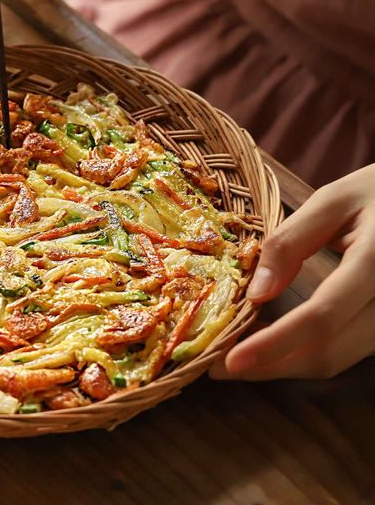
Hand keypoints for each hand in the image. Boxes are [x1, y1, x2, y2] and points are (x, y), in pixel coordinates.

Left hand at [213, 164, 374, 379]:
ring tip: (240, 355)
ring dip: (287, 363)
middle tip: (220, 368)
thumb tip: (257, 292)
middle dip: (272, 366)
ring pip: (340, 359)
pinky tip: (273, 343)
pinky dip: (307, 351)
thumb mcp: (332, 200)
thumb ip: (292, 242)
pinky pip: (349, 349)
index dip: (275, 344)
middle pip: (331, 352)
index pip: (323, 317)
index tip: (232, 360)